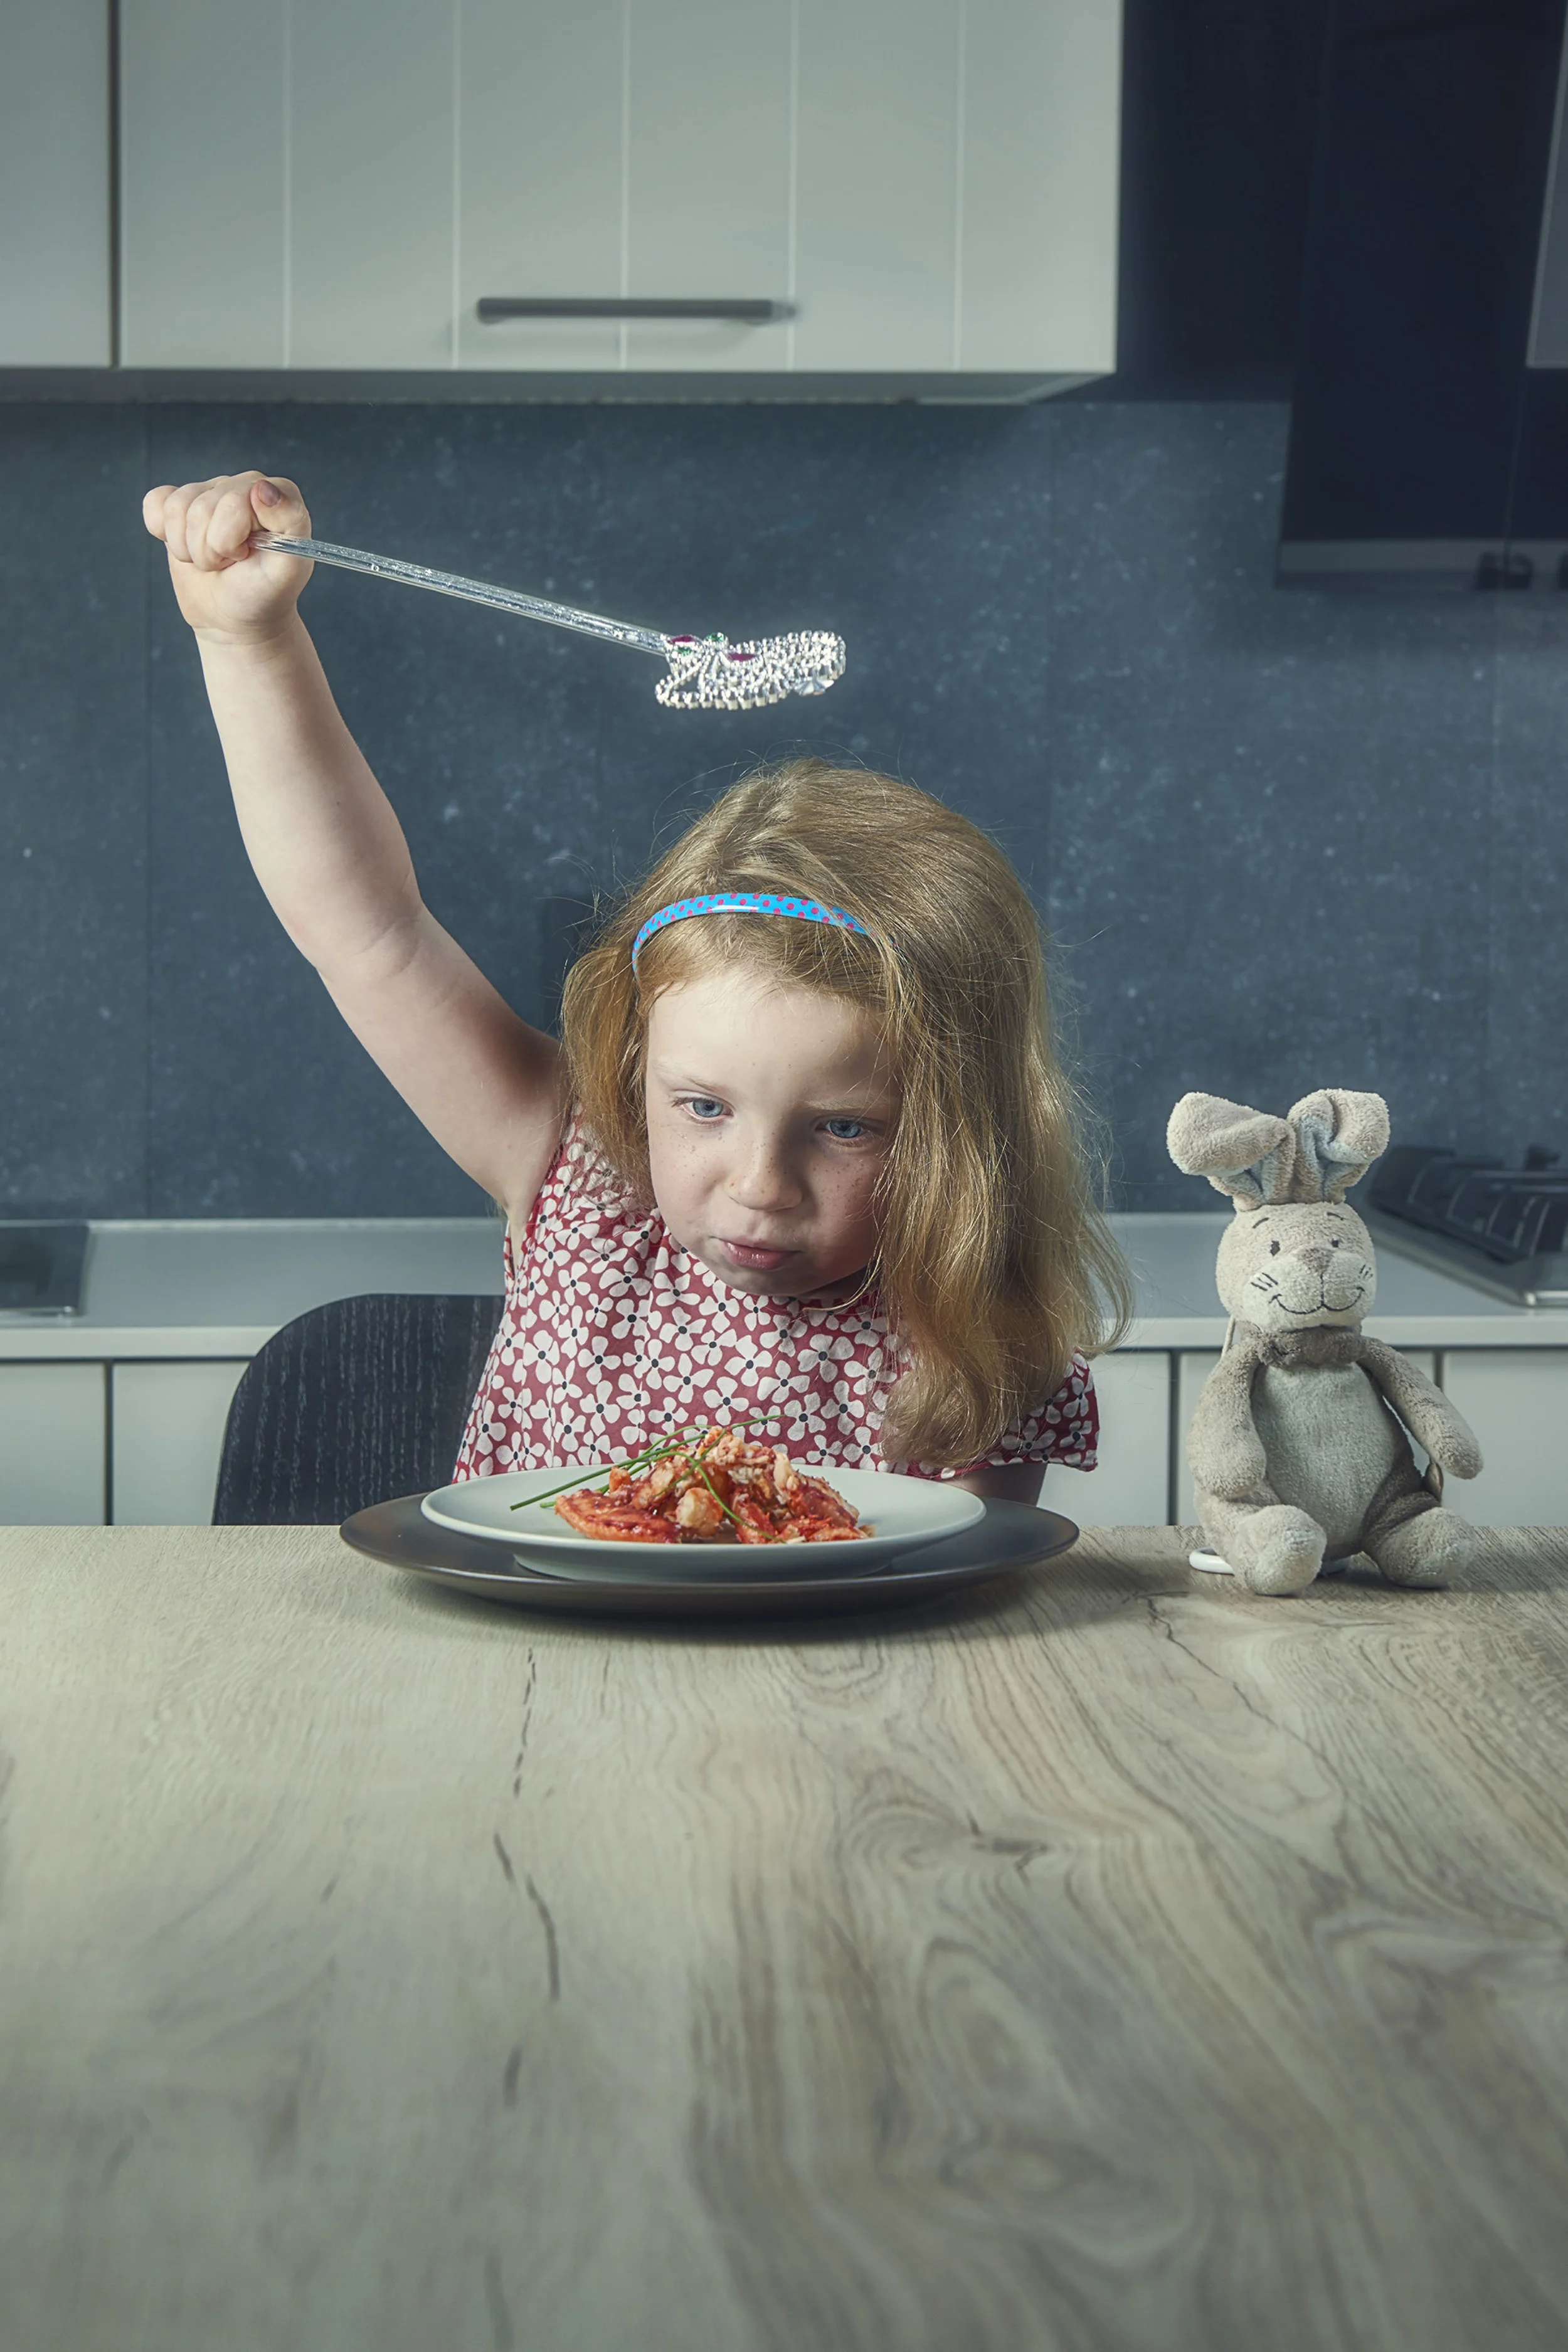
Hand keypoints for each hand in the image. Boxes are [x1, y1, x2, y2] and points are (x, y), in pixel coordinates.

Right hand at [143, 471, 313, 643]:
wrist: (235, 617)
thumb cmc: (264, 594)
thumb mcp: (288, 569)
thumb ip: (290, 523)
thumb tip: (262, 487)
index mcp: (277, 493)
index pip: (233, 502)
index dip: (230, 539)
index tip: (245, 556)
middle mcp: (242, 485)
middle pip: (201, 509)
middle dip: (209, 550)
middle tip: (229, 564)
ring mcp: (210, 492)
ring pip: (176, 508)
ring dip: (190, 549)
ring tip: (214, 561)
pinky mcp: (180, 504)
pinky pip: (156, 503)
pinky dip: (163, 533)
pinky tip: (186, 548)